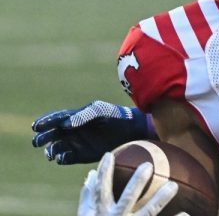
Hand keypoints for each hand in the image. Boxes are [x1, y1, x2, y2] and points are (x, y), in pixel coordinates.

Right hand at [32, 100, 153, 163]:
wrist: (130, 130)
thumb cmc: (115, 115)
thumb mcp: (99, 110)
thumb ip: (83, 115)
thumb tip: (65, 125)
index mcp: (74, 117)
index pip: (55, 119)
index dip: (44, 122)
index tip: (36, 126)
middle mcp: (72, 130)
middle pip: (51, 135)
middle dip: (43, 138)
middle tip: (37, 142)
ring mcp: (76, 143)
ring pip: (56, 148)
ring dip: (51, 150)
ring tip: (51, 153)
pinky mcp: (81, 155)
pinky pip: (67, 158)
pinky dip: (62, 159)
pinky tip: (62, 158)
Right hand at [78, 152, 186, 215]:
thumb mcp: (86, 215)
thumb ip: (88, 196)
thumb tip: (90, 174)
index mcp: (101, 212)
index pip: (101, 190)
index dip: (104, 173)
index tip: (109, 155)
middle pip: (128, 198)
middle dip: (137, 182)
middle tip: (148, 165)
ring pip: (147, 212)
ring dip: (160, 199)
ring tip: (173, 185)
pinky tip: (186, 213)